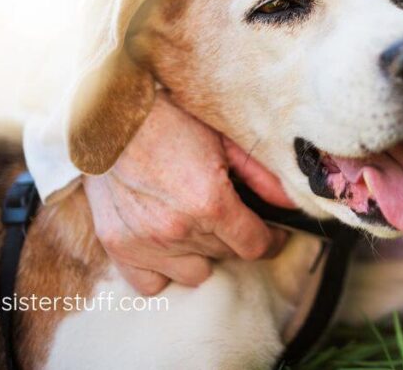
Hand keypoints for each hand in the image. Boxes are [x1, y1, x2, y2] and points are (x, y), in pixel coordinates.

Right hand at [83, 92, 295, 294]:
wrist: (111, 117)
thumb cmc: (171, 121)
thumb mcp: (224, 140)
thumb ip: (261, 176)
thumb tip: (290, 203)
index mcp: (209, 202)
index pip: (255, 246)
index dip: (271, 239)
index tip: (271, 232)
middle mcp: (178, 229)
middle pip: (227, 256)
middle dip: (234, 237)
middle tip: (227, 212)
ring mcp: (146, 242)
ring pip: (195, 273)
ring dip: (202, 253)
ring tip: (195, 224)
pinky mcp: (119, 247)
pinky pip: (153, 284)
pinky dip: (164, 270)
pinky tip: (168, 244)